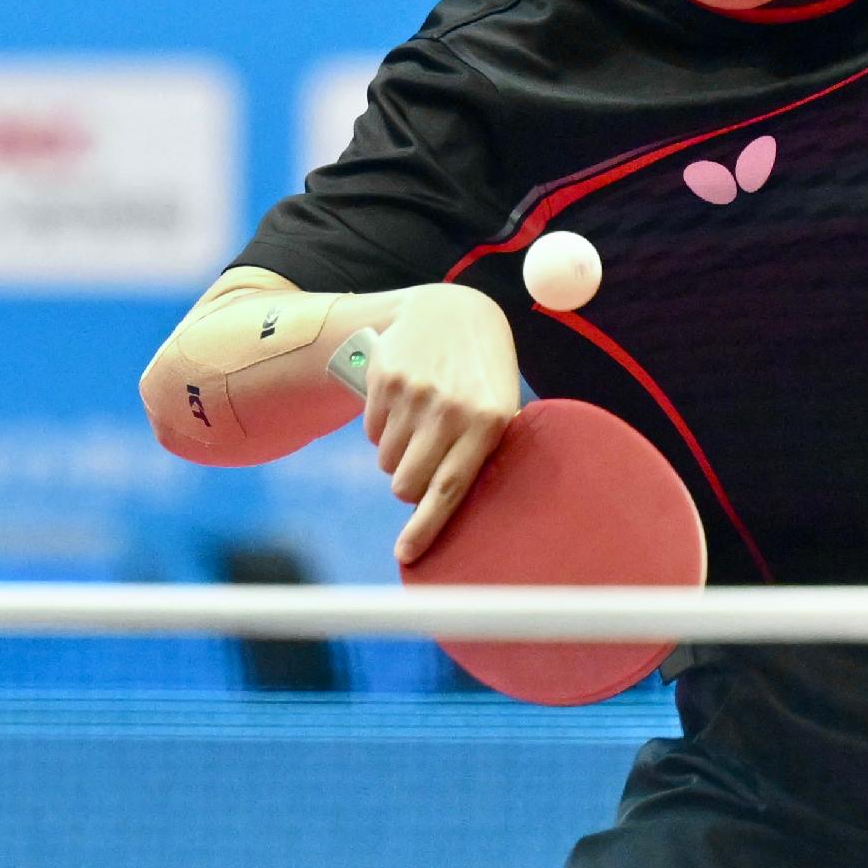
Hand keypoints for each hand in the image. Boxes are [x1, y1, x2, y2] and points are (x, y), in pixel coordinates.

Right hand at [358, 282, 523, 562]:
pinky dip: (382, 428)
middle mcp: (451, 409)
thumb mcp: (496, 407)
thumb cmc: (479, 376)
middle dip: (407, 486)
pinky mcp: (385, 379)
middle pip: (405, 483)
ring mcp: (415, 393)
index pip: (449, 489)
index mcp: (489, 422)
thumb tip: (443, 513)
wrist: (451, 311)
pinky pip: (371, 432)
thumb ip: (479, 454)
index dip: (425, 528)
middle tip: (420, 466)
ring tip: (418, 423)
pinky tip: (403, 403)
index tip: (406, 556)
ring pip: (386, 460)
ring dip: (396, 455)